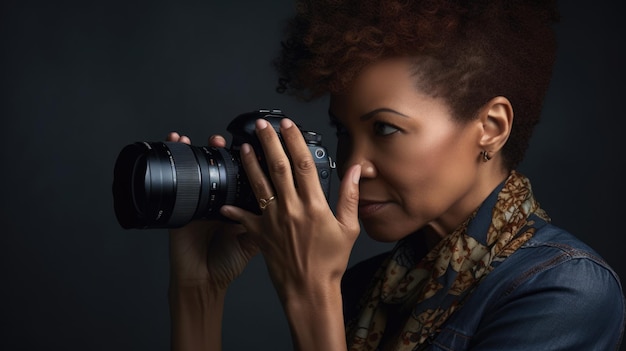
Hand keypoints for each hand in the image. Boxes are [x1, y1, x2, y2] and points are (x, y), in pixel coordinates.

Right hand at [166, 132, 258, 290]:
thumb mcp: (252, 243)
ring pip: (204, 169)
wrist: (201, 281)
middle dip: (234, 151)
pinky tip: (180, 143)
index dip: (254, 163)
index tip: (263, 148)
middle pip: (226, 169)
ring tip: (214, 139)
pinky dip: (179, 160)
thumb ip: (267, 226)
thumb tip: (286, 210)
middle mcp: (220, 202)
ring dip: (208, 150)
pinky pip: (179, 179)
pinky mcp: (183, 207)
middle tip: (242, 139)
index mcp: (238, 209)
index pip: (246, 179)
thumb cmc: (225, 264)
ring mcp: (201, 202)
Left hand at [219, 118, 361, 298]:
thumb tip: (356, 170)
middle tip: (261, 125)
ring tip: (245, 146)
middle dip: (269, 143)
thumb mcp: (348, 229)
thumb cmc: (330, 262)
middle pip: (278, 167)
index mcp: (314, 205)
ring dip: (251, 163)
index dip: (294, 141)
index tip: (288, 125)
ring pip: (259, 185)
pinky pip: (244, 218)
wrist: (309, 289)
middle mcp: (291, 209)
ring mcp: (273, 220)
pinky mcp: (260, 234)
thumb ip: (350, 196)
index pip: (303, 164)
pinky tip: (224, 202)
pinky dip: (233, 210)